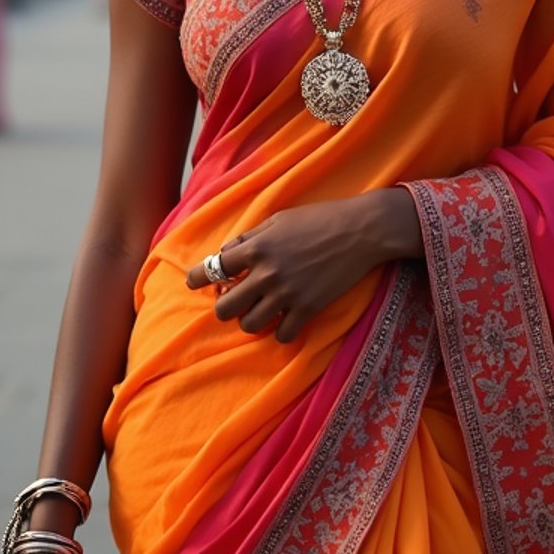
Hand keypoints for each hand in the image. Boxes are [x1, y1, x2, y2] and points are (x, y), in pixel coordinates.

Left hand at [186, 192, 421, 343]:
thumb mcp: (279, 219)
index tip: (193, 282)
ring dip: (251, 319)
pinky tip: (285, 320)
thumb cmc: (319, 218)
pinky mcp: (308, 308)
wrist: (360, 230)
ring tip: (260, 309)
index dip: (197, 278)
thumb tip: (226, 254)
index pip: (213, 269)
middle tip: (234, 299)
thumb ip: (250, 238)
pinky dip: (280, 330)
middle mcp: (266, 273)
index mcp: (256, 247)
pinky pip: (282, 335)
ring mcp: (287, 294)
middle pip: (225, 307)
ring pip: (250, 325)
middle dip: (225, 305)